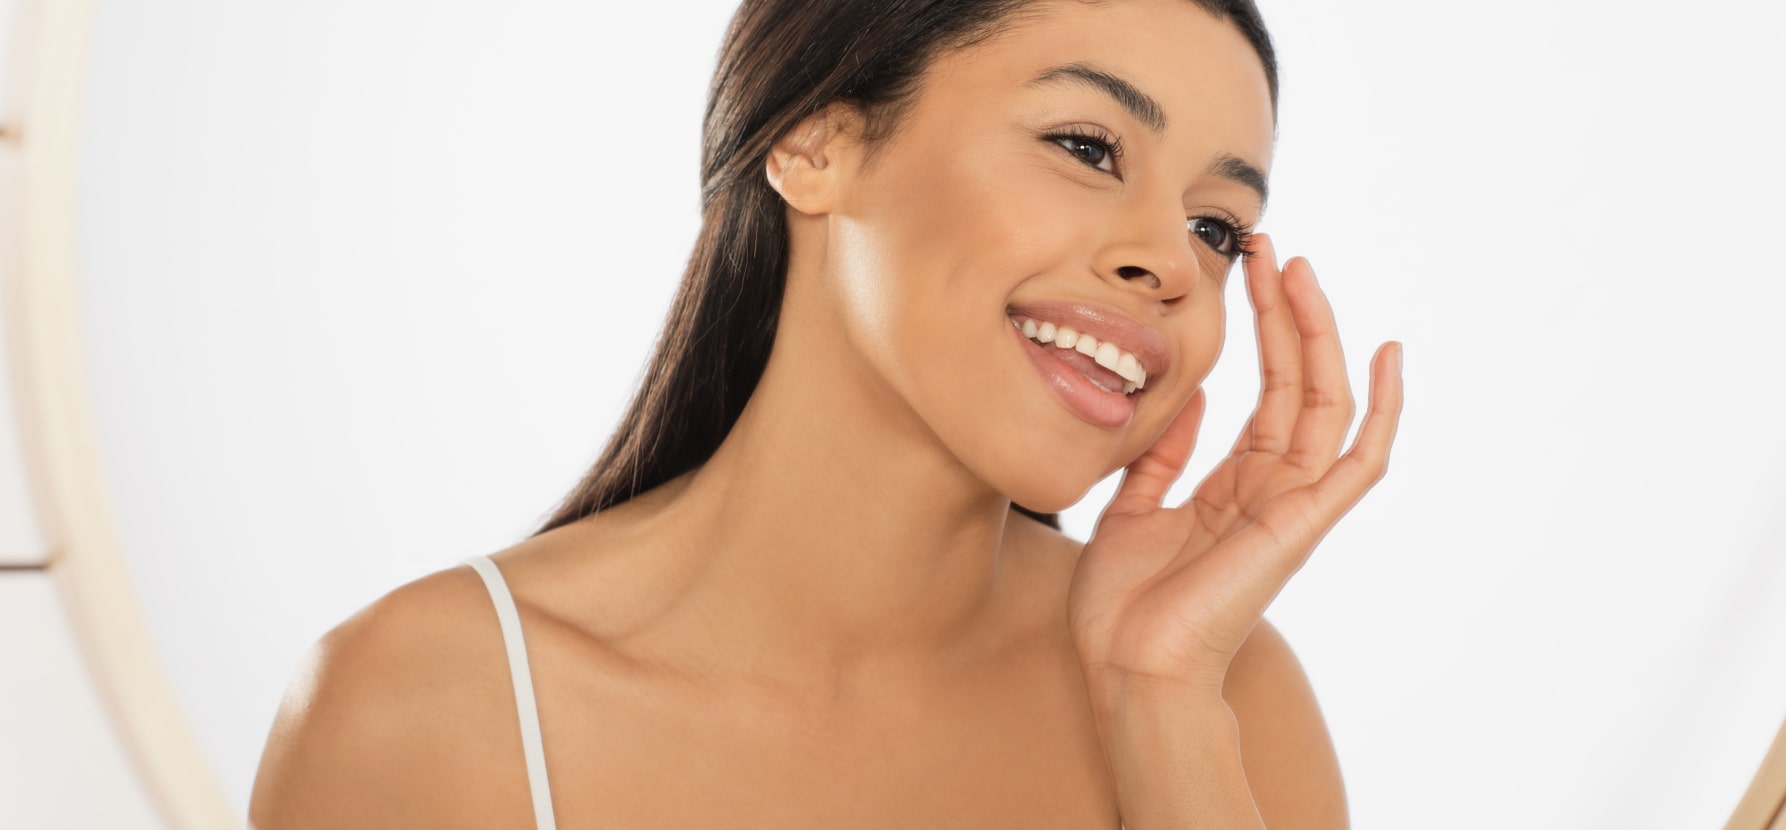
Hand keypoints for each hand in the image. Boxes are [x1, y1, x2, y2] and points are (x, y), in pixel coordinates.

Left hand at [1067, 234, 1403, 697]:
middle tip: (1270, 247)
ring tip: (1300, 271)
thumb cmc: (1123, 605)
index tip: (1246, 268)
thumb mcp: (1131, 508)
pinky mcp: (1303, 525)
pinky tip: (1387, 353)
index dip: (1261, 329)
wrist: (1126, 667)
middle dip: (1287, 312)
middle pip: (1298, 382)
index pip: (1265, 392)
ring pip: (1326, 403)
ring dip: (1317, 334)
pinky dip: (1381, 407)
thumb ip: (1163, 454)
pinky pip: (1360, 459)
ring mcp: (1293, 506)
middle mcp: (1274, 490)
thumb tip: (1187, 394)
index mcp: (1236, 486)